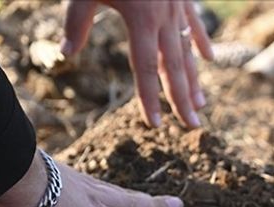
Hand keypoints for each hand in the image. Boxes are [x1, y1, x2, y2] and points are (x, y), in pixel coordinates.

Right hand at [0, 151, 182, 206]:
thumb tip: (24, 181)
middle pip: (134, 203)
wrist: (19, 182)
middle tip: (176, 206)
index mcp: (81, 182)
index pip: (112, 191)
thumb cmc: (17, 173)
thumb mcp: (36, 171)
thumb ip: (40, 179)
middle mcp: (97, 198)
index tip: (142, 197)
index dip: (129, 196)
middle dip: (156, 206)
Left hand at [61, 0, 214, 128]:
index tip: (157, 125)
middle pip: (175, 67)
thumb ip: (77, 21)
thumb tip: (66, 55)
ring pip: (188, 50)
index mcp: (142, 19)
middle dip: (183, 100)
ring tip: (201, 105)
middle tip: (193, 127)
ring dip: (195, 79)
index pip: (147, 69)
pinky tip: (208, 60)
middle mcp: (165, 18)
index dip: (151, 99)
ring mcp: (176, 7)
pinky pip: (193, 24)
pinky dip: (200, 42)